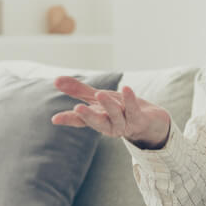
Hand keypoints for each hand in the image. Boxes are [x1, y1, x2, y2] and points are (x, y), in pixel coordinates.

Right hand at [51, 76, 171, 148]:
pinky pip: (133, 110)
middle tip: (77, 108)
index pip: (81, 120)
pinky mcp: (139, 120)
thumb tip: (55, 80)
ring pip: (115, 116)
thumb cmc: (120, 109)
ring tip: (100, 93)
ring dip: (108, 105)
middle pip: (97, 122)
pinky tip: (126, 88)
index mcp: (98, 119)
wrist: (150, 121)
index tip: (55, 119)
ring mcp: (125, 124)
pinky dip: (130, 99)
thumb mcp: (97, 98)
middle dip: (88, 116)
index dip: (69, 119)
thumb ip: (78, 91)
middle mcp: (109, 124)